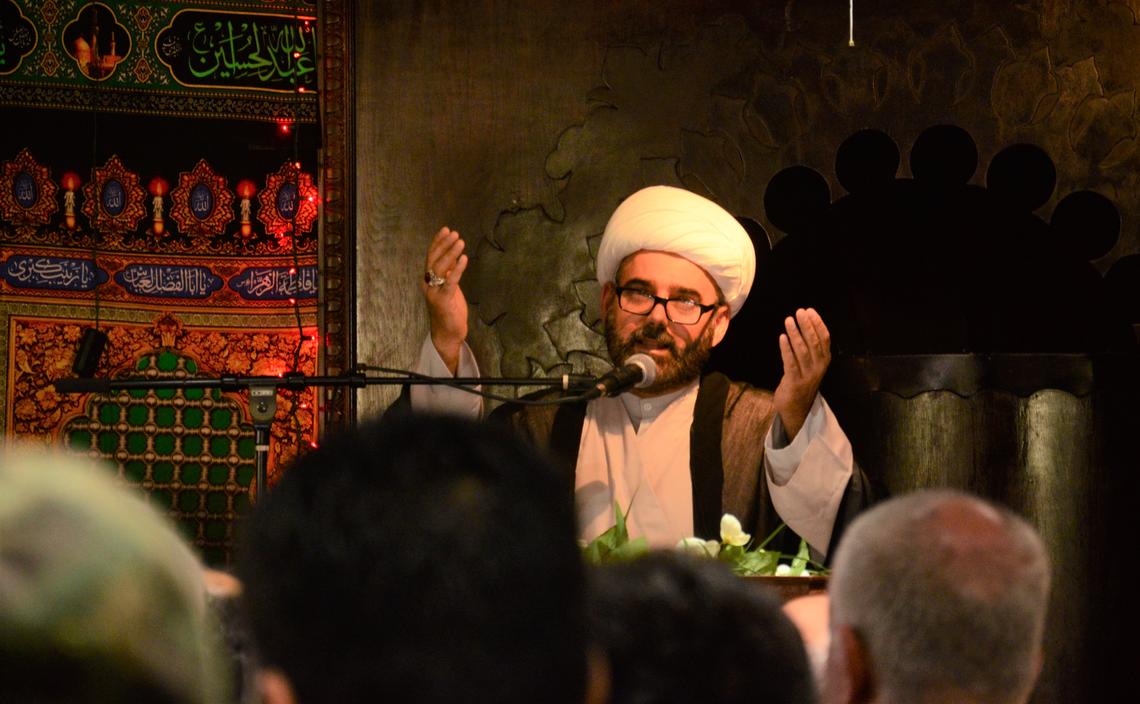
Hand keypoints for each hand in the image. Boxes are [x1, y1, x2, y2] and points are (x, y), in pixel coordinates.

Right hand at [421, 227, 469, 374]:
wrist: (448, 333)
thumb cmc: (449, 310)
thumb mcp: (450, 287)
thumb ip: (449, 273)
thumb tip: (454, 256)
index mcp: (428, 280)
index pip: (431, 257)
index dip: (437, 242)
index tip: (446, 229)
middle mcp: (428, 285)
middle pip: (433, 260)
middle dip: (444, 245)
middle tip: (454, 233)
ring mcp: (434, 293)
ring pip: (440, 268)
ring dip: (450, 253)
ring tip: (460, 242)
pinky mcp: (443, 301)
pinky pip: (450, 282)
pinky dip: (457, 269)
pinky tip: (464, 259)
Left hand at [773, 308, 830, 440]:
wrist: (796, 409)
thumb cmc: (801, 382)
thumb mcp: (811, 365)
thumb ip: (810, 349)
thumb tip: (804, 325)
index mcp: (824, 361)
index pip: (825, 339)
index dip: (818, 324)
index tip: (810, 311)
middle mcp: (819, 367)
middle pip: (814, 342)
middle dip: (807, 325)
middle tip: (799, 312)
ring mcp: (807, 375)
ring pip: (802, 351)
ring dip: (795, 334)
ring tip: (789, 320)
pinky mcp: (794, 382)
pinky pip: (790, 362)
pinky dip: (786, 349)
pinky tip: (782, 338)